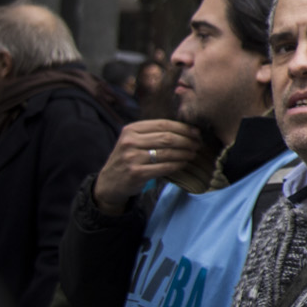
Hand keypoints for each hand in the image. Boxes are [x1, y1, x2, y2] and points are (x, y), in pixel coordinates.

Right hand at [93, 120, 212, 212]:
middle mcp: (129, 142)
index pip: (163, 124)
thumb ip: (154, 133)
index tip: (196, 132)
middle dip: (187, 140)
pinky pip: (164, 167)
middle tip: (198, 144)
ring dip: (185, 153)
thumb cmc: (129, 158)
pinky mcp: (136, 173)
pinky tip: (183, 163)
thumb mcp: (135, 141)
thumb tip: (188, 129)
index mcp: (131, 129)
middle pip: (167, 137)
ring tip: (193, 153)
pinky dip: (177, 164)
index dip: (183, 128)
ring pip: (167, 152)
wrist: (109, 182)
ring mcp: (131, 158)